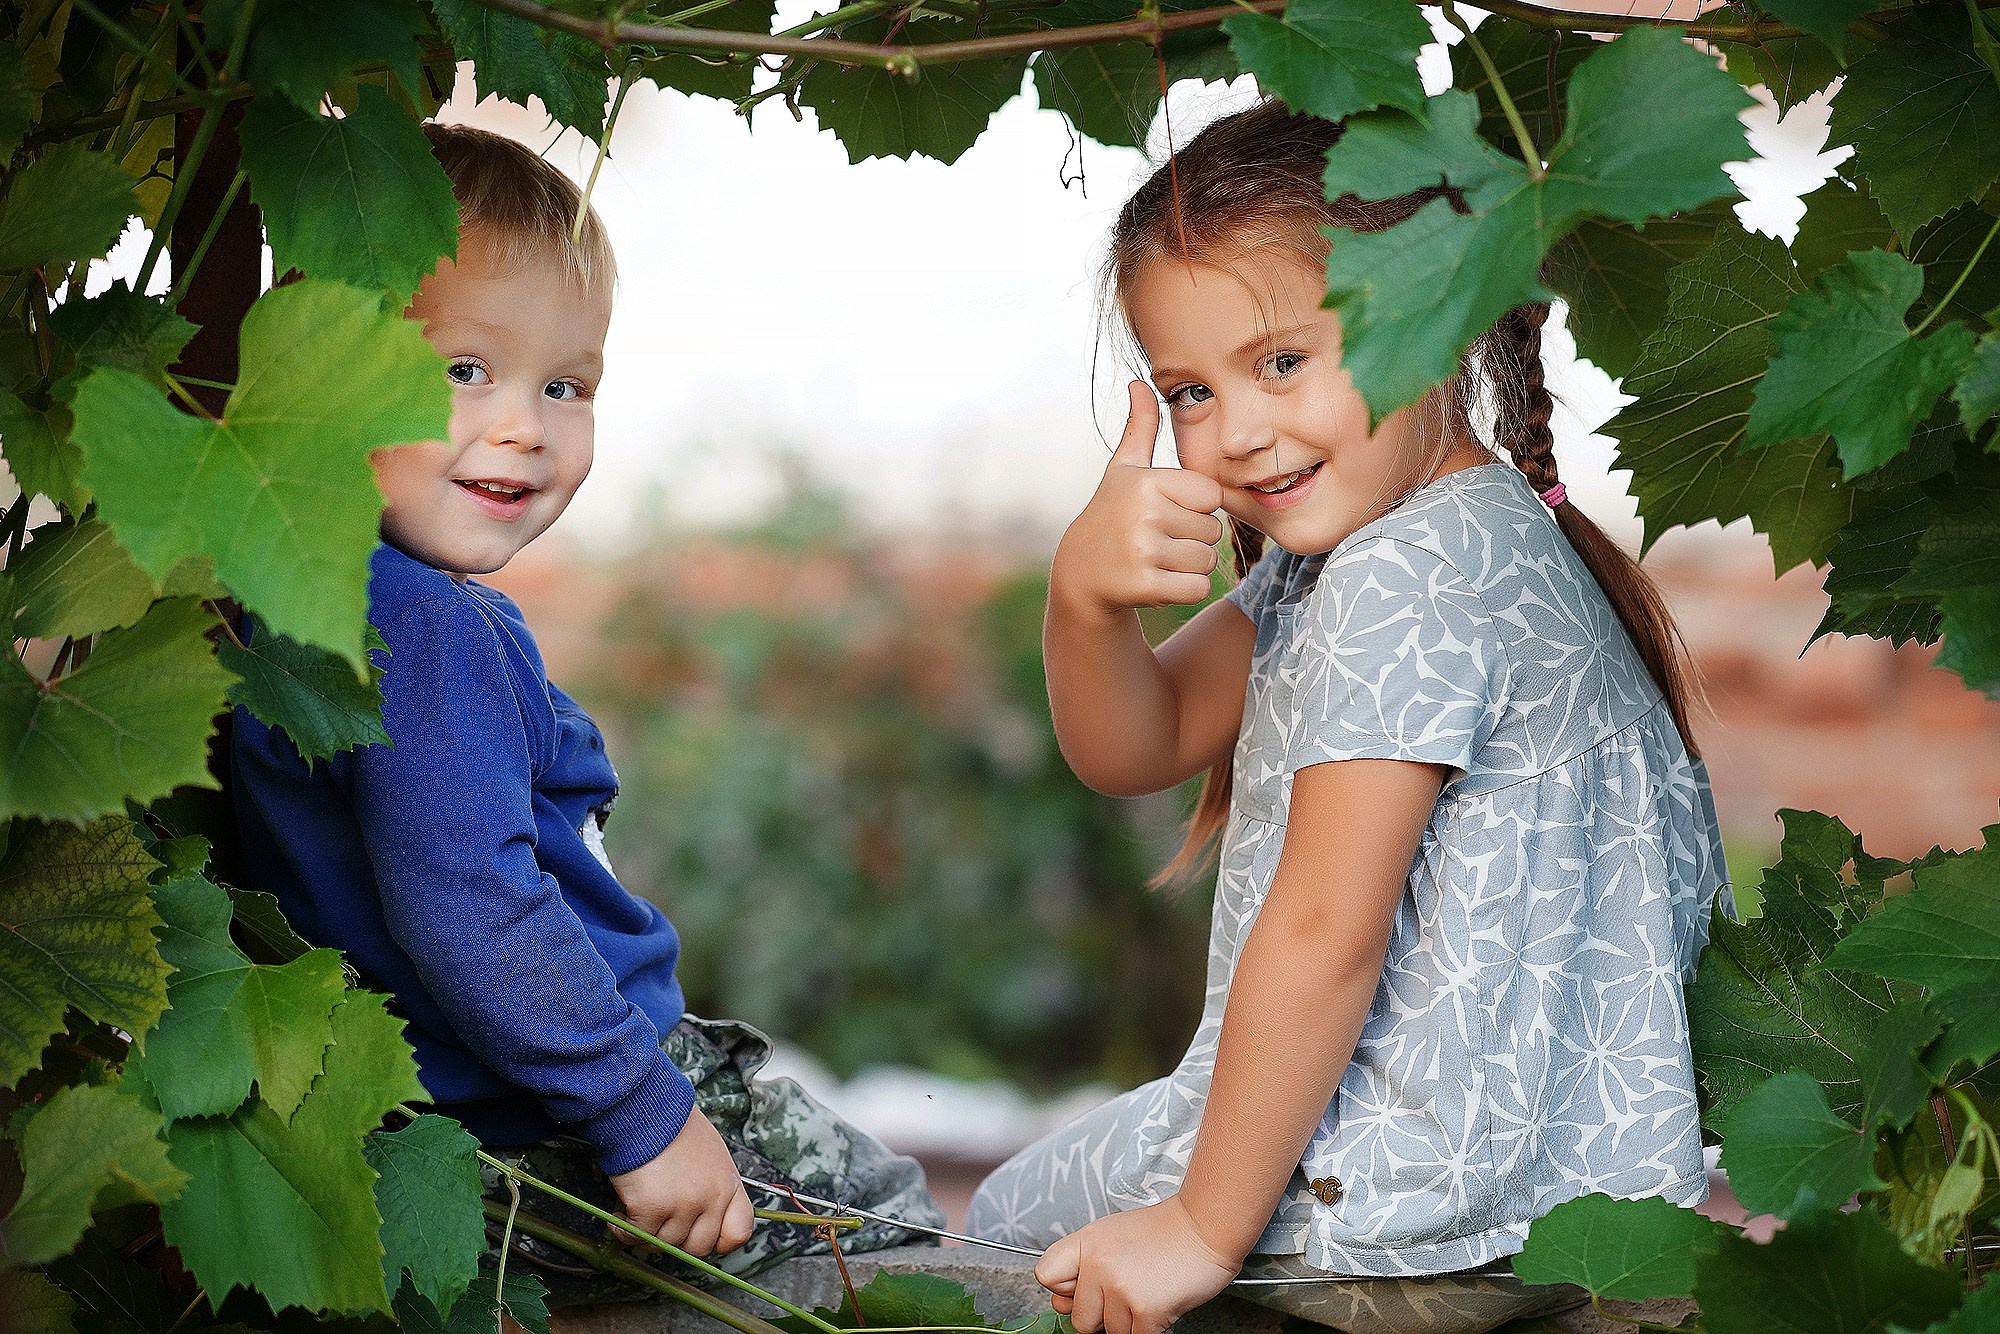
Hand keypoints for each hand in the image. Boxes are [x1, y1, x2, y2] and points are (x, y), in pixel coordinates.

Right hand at [607, 1108, 754, 1255]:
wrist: (645, 1107)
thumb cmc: (672, 1125)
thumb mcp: (709, 1153)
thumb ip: (711, 1184)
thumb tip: (700, 1214)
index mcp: (728, 1184)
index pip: (739, 1232)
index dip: (717, 1240)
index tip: (695, 1233)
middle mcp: (711, 1198)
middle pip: (698, 1247)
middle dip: (675, 1241)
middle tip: (657, 1226)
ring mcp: (684, 1205)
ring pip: (665, 1245)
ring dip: (646, 1235)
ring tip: (634, 1215)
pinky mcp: (653, 1207)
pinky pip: (637, 1236)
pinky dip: (623, 1230)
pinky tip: (618, 1214)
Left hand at [1034, 1196, 1240, 1333]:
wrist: (1207, 1226)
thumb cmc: (1166, 1232)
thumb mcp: (1114, 1234)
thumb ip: (1086, 1264)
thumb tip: (1062, 1302)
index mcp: (1087, 1242)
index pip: (1046, 1276)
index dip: (1065, 1290)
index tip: (1084, 1290)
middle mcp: (1098, 1263)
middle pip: (1080, 1319)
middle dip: (1104, 1316)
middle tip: (1129, 1293)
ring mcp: (1121, 1287)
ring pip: (1112, 1332)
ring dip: (1132, 1322)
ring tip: (1151, 1292)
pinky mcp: (1146, 1309)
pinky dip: (1153, 1329)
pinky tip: (1163, 1303)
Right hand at [1051, 382, 1225, 615]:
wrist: (1080, 573)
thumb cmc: (1112, 514)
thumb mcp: (1125, 470)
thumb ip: (1141, 428)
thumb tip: (1139, 383)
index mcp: (1148, 482)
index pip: (1211, 497)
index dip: (1194, 509)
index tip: (1164, 512)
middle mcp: (1145, 513)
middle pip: (1211, 531)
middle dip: (1191, 540)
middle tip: (1156, 540)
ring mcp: (1143, 551)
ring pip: (1206, 562)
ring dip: (1188, 567)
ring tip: (1156, 560)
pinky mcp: (1145, 587)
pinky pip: (1197, 589)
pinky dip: (1185, 591)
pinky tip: (1157, 582)